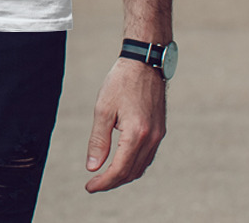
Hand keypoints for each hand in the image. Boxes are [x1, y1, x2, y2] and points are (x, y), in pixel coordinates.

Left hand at [85, 58, 166, 192]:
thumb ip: (98, 140)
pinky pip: (148, 156)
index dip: (103, 182)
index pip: (119, 169)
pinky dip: (134, 164)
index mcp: (136, 134)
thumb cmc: (121, 82)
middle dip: (112, 181)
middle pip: (131, 172)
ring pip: (141, 167)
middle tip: (94, 183)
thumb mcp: (103, 109)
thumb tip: (92, 167)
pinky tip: (122, 161)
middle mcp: (151, 138)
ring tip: (105, 175)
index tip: (89, 187)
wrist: (144, 62)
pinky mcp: (159, 130)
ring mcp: (158, 135)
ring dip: (124, 175)